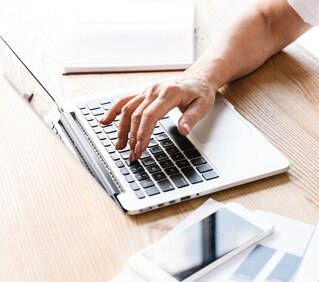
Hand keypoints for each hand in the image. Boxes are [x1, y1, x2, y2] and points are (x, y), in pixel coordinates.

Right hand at [100, 71, 216, 160]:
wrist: (198, 78)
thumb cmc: (201, 92)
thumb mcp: (203, 106)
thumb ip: (192, 118)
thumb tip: (183, 130)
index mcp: (169, 93)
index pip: (150, 115)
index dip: (143, 133)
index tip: (140, 148)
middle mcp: (154, 90)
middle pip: (136, 114)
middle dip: (132, 136)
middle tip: (133, 154)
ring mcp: (148, 91)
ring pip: (128, 109)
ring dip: (121, 128)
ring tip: (119, 146)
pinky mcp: (144, 93)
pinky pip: (126, 101)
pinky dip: (114, 111)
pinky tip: (105, 121)